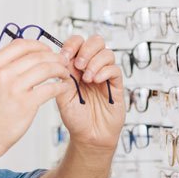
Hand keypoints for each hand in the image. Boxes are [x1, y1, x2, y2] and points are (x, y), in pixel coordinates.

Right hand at [0, 39, 73, 159]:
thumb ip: (3, 66)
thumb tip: (25, 54)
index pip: (20, 44)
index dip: (38, 45)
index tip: (47, 51)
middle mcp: (1, 73)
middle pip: (36, 55)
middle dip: (54, 56)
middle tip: (62, 62)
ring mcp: (14, 88)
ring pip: (46, 68)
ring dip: (60, 69)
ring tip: (64, 74)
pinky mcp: (26, 103)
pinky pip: (51, 88)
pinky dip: (61, 86)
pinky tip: (63, 87)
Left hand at [56, 35, 125, 151]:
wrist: (89, 136)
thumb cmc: (75, 118)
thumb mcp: (62, 95)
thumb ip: (63, 76)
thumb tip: (62, 58)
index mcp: (75, 67)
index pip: (77, 43)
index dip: (72, 45)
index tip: (65, 56)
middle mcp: (91, 67)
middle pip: (95, 41)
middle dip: (86, 49)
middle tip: (79, 65)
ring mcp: (104, 75)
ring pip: (107, 52)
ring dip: (95, 62)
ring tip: (88, 78)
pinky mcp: (116, 85)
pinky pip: (115, 69)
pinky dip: (105, 71)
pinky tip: (97, 81)